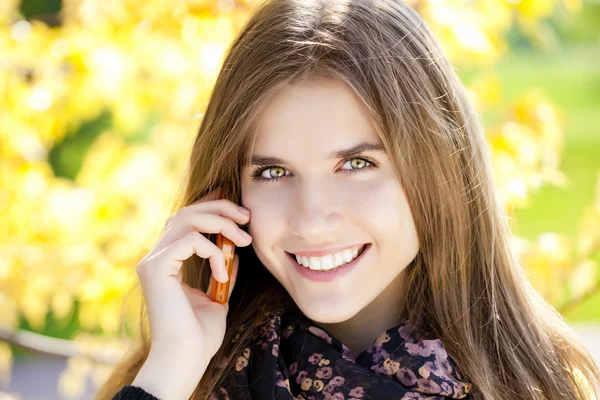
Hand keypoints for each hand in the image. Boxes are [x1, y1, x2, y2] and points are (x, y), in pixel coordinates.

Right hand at [132, 188, 251, 399]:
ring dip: (221, 223)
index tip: (239, 208)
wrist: (185, 360)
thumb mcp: (218, 297)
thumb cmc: (199, 336)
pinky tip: (222, 275)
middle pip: (186, 212)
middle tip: (247, 217)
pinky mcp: (156, 268)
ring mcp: (153, 261)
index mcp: (167, 262)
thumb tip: (234, 251)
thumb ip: (222, 271)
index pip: (186, 220)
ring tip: (244, 240)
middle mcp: (156, 257)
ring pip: (186, 218)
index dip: (211, 205)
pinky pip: (189, 240)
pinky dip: (212, 252)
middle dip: (220, 208)